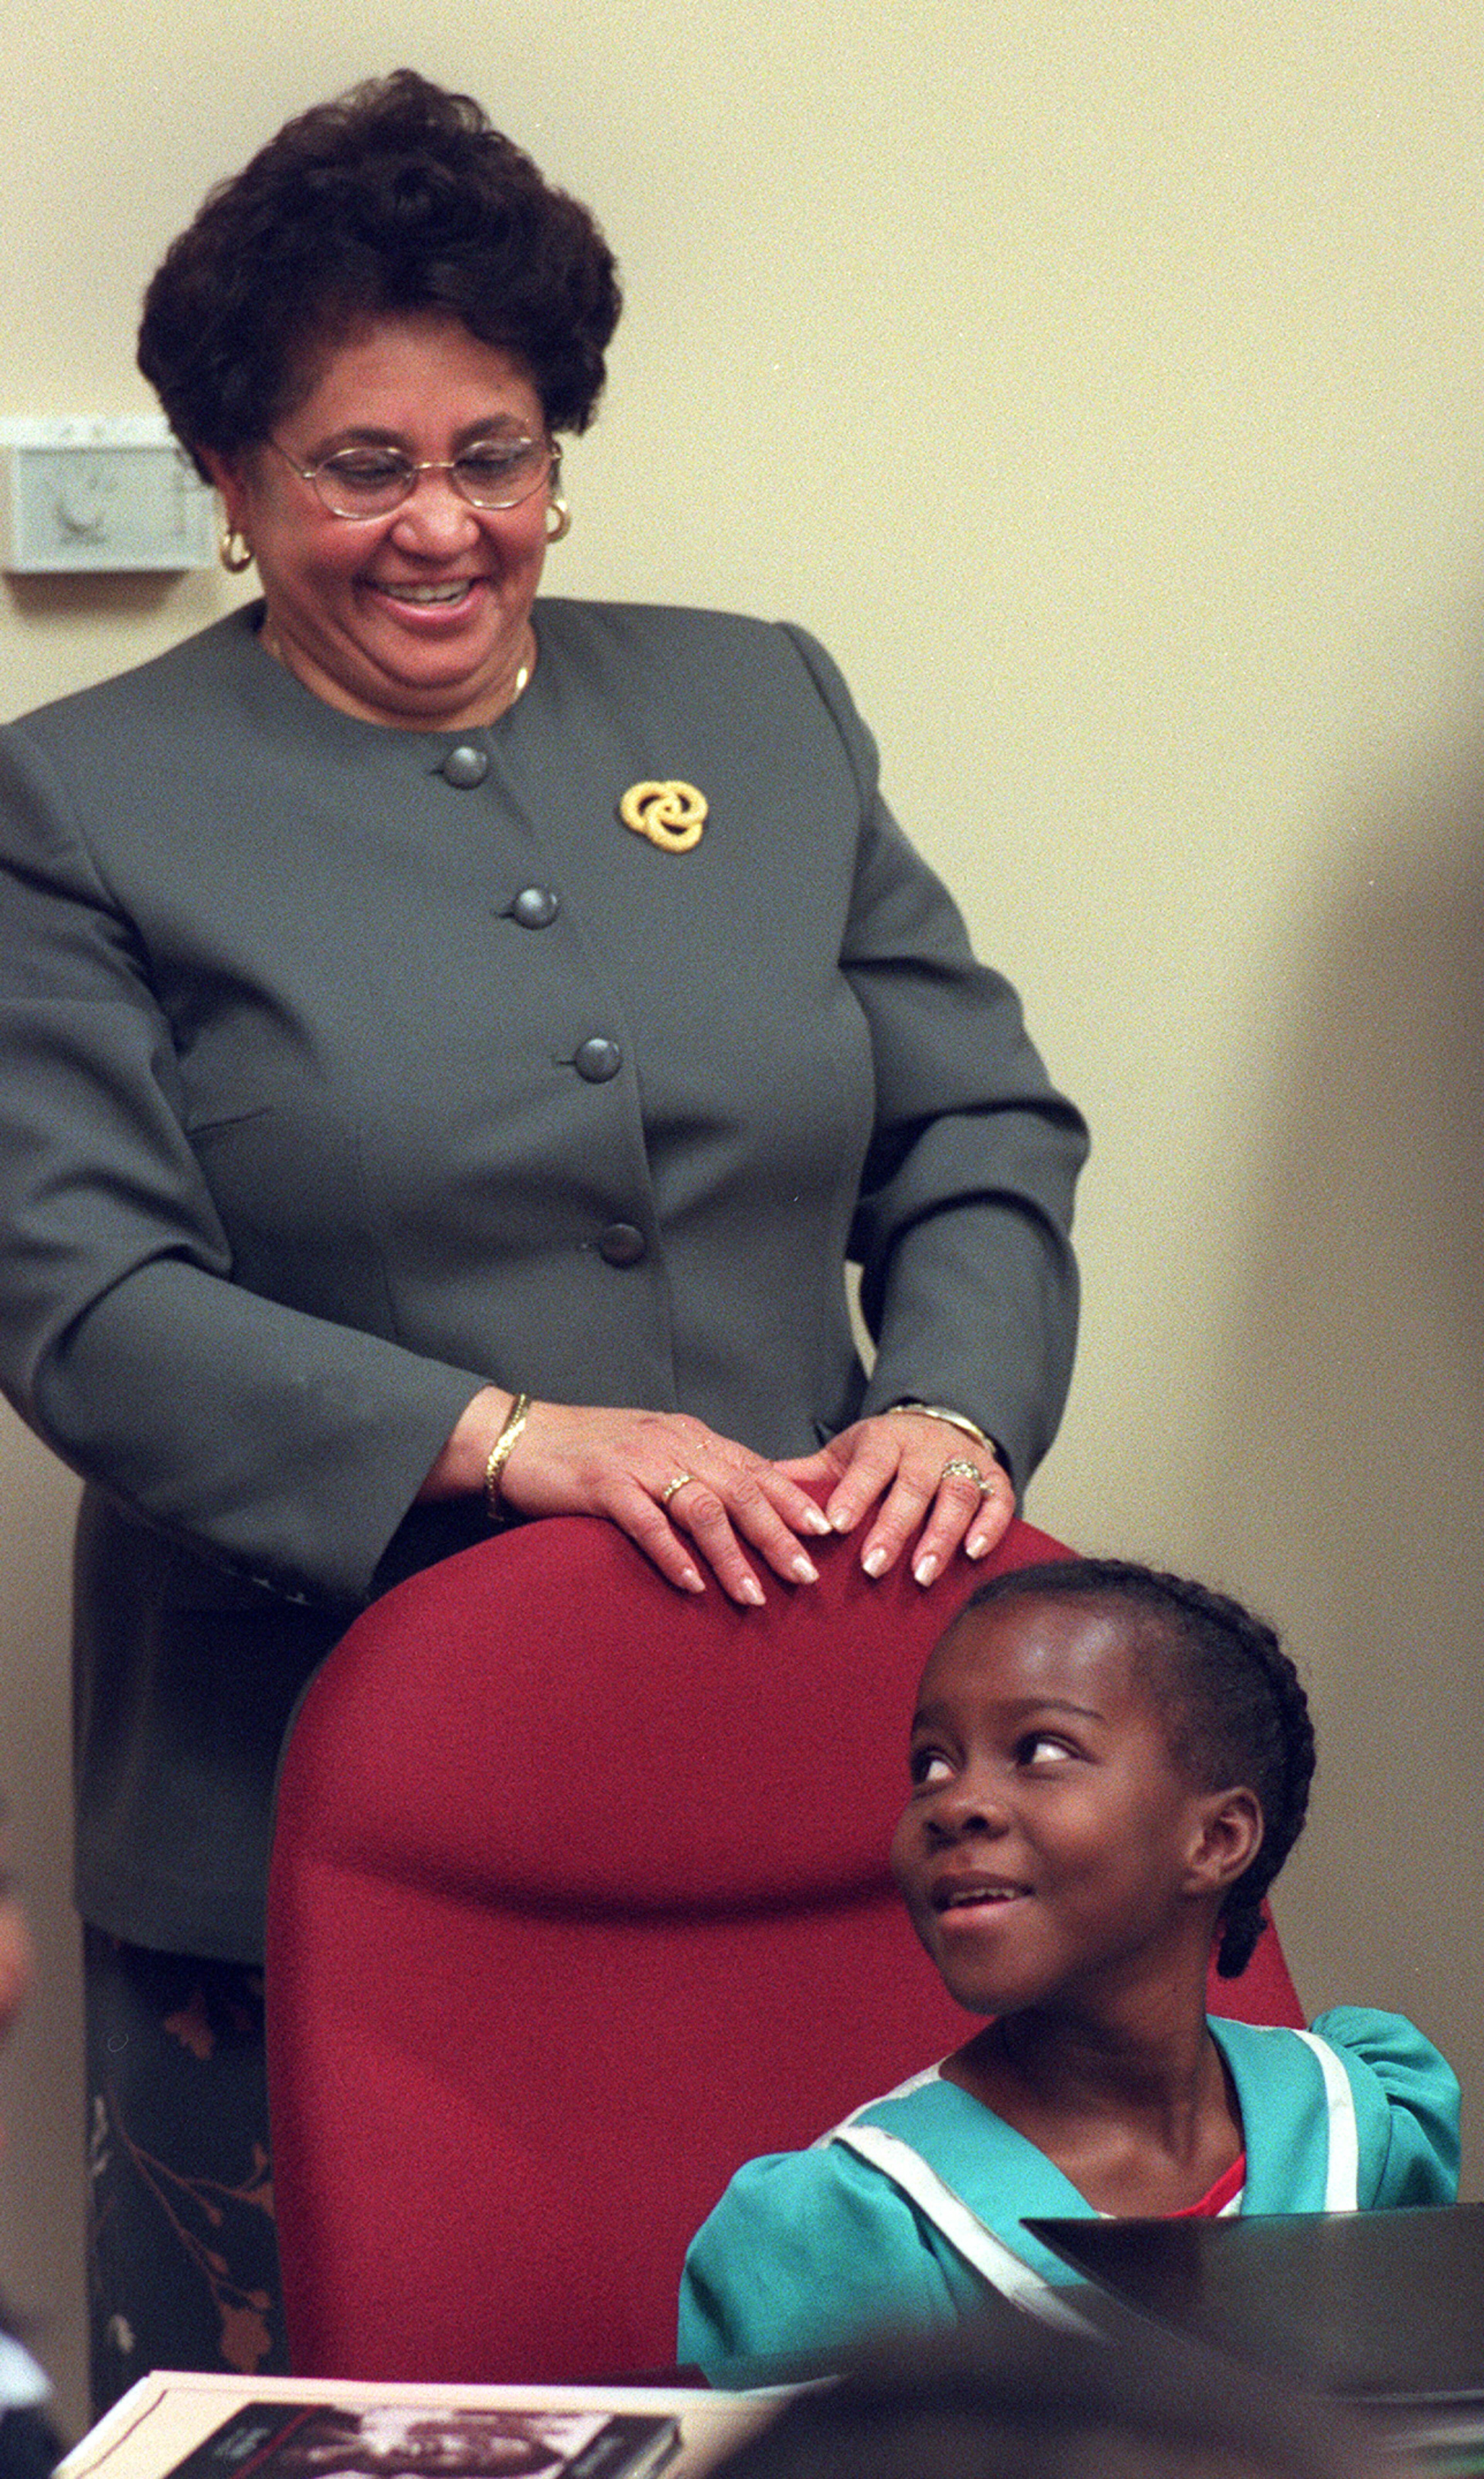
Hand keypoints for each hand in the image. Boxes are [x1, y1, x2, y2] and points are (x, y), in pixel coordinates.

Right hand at [423, 1390, 833, 1606]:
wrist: (519, 1436)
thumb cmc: (587, 1449)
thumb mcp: (650, 1448)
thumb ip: (692, 1468)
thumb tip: (739, 1502)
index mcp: (687, 1434)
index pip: (753, 1467)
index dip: (791, 1499)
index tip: (825, 1530)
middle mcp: (671, 1443)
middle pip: (740, 1490)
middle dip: (778, 1535)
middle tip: (806, 1574)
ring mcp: (638, 1462)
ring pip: (703, 1509)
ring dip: (733, 1556)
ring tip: (755, 1595)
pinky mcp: (603, 1484)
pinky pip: (648, 1523)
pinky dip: (674, 1555)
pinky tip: (693, 1585)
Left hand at [776, 1409, 1013, 1584]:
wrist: (939, 1426)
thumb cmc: (882, 1452)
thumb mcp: (845, 1454)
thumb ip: (807, 1475)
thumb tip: (755, 1489)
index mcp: (885, 1440)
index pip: (869, 1466)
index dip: (855, 1494)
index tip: (837, 1526)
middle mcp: (927, 1449)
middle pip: (912, 1486)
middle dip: (894, 1527)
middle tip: (873, 1566)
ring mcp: (964, 1463)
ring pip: (956, 1496)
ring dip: (940, 1536)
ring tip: (921, 1574)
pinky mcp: (997, 1480)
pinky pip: (999, 1503)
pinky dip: (989, 1528)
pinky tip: (973, 1555)